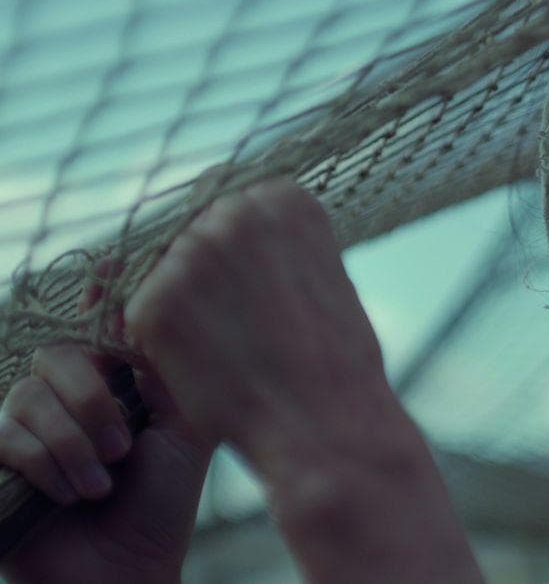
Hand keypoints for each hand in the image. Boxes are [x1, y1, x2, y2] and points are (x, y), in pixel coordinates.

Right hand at [0, 263, 214, 583]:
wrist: (127, 574)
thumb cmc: (161, 504)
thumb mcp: (184, 428)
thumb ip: (170, 369)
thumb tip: (148, 304)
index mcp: (112, 380)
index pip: (92, 322)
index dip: (98, 300)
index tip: (106, 300)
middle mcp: (65, 397)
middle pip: (58, 353)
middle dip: (93, 399)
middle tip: (123, 447)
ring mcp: (26, 427)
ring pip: (29, 394)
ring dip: (73, 443)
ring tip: (102, 486)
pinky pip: (4, 435)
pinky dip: (44, 464)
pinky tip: (71, 495)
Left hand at [122, 178, 482, 582]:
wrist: (327, 425)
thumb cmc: (335, 364)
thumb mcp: (321, 276)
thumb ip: (275, 246)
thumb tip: (233, 238)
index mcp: (285, 198)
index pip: (226, 200)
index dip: (228, 248)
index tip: (246, 287)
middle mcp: (236, 211)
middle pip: (186, 232)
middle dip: (197, 275)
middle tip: (230, 327)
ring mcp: (191, 254)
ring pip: (158, 274)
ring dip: (176, 308)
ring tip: (224, 352)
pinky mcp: (154, 302)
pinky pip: (138, 317)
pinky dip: (160, 346)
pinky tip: (205, 370)